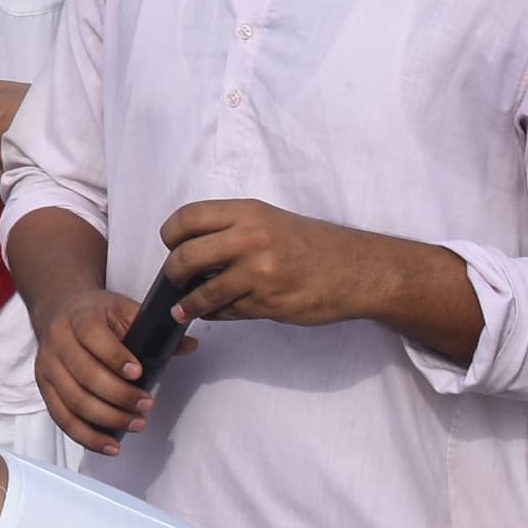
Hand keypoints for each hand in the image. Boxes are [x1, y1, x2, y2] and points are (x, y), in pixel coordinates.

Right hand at [31, 284, 181, 455]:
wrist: (60, 311)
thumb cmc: (98, 315)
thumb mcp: (124, 310)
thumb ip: (153, 328)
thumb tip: (190, 346)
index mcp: (79, 316)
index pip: (91, 335)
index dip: (115, 356)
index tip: (138, 373)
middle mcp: (57, 340)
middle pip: (84, 374)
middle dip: (118, 395)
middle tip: (147, 405)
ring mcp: (47, 366)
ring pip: (74, 400)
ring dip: (107, 418)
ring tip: (136, 424)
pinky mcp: (44, 388)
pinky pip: (63, 419)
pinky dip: (87, 436)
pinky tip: (111, 446)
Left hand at [156, 199, 406, 330]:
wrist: (357, 270)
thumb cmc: (312, 244)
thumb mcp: (270, 221)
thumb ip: (231, 230)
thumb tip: (191, 249)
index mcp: (247, 213)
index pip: (187, 217)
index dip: (171, 235)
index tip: (171, 246)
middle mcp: (250, 239)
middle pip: (186, 256)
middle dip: (172, 273)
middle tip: (174, 280)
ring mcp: (259, 273)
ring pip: (203, 292)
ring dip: (188, 303)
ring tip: (183, 308)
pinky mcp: (268, 303)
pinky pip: (227, 311)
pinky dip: (215, 314)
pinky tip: (215, 312)